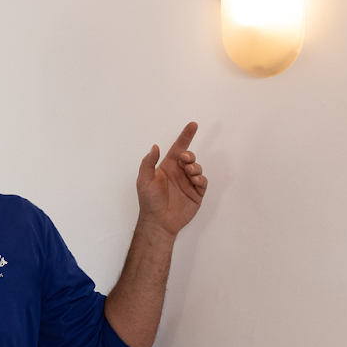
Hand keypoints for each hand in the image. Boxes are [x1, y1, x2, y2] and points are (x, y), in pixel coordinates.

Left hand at [136, 121, 207, 236]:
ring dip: (194, 167)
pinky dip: (200, 178)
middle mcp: (179, 173)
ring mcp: (188, 183)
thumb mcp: (144, 180)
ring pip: (197, 168)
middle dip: (189, 155)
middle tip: (185, 159)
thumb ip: (148, 163)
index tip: (193, 124)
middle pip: (190, 157)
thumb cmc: (149, 201)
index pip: (178, 148)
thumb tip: (155, 146)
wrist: (158, 222)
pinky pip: (203, 182)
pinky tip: (194, 180)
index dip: (186, 136)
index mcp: (167, 167)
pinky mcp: (196, 193)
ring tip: (188, 172)